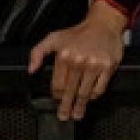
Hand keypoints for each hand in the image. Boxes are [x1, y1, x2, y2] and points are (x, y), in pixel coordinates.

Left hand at [27, 3, 125, 121]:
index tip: (57, 98)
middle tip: (64, 116)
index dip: (56, 95)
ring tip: (77, 114)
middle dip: (66, 107)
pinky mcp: (108, 67)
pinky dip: (94, 95)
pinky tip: (90, 98)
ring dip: (79, 106)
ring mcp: (94, 65)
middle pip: (70, 92)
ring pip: (84, 93)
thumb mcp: (54, 38)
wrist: (103, 23)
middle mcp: (79, 61)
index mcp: (64, 56)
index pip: (57, 85)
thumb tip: (31, 70)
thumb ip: (38, 52)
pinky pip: (99, 88)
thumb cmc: (78, 32)